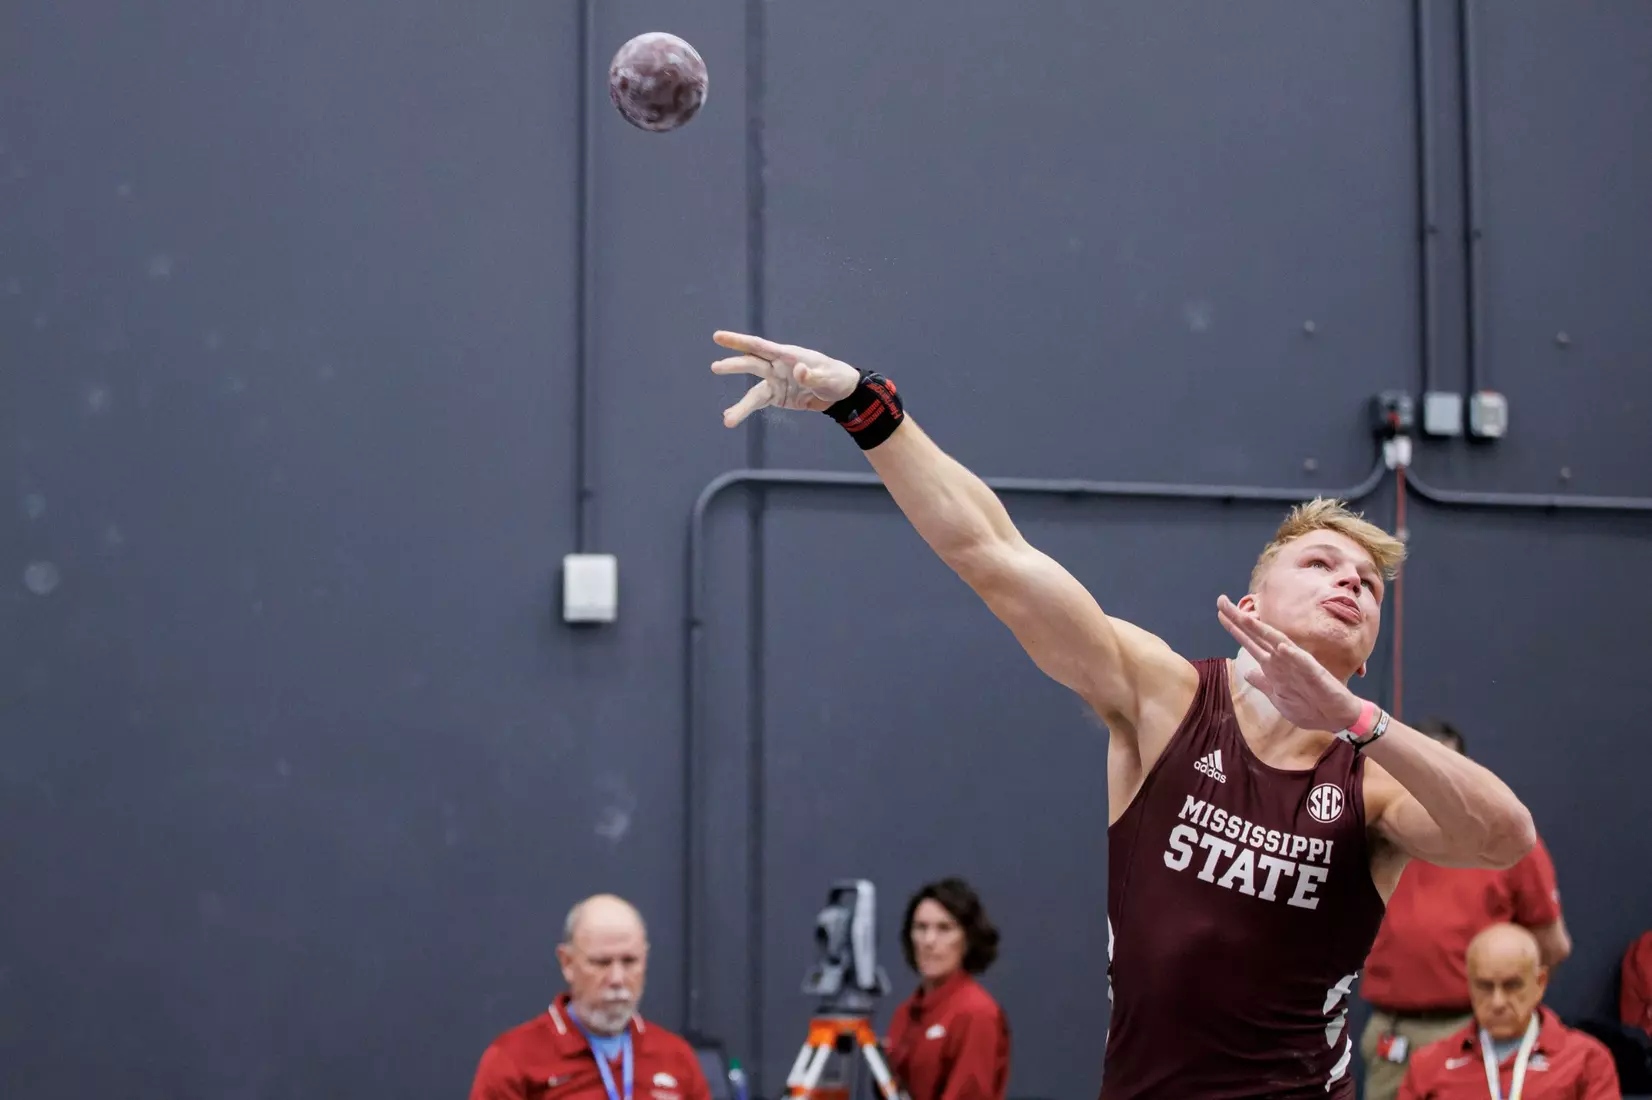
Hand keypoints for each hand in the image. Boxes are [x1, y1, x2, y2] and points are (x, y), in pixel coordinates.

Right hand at [710, 331, 860, 426]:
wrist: (840, 393)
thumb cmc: (836, 378)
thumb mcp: (829, 378)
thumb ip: (813, 376)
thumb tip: (798, 370)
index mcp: (788, 355)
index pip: (760, 346)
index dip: (739, 341)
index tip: (719, 337)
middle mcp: (777, 366)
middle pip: (751, 365)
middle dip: (733, 366)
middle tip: (715, 367)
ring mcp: (775, 381)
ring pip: (753, 392)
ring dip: (740, 405)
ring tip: (728, 420)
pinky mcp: (776, 396)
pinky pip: (758, 403)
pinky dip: (745, 410)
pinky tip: (731, 418)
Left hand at [1216, 595, 1362, 731]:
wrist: (1336, 717)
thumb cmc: (1309, 706)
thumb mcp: (1278, 696)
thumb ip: (1263, 682)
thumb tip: (1247, 671)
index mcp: (1274, 666)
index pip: (1251, 642)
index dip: (1235, 628)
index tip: (1220, 613)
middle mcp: (1284, 660)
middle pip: (1259, 635)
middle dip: (1240, 619)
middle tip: (1221, 601)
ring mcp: (1299, 665)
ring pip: (1279, 643)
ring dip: (1262, 631)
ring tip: (1245, 618)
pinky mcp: (1315, 675)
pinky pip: (1303, 663)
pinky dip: (1292, 655)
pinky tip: (1282, 647)